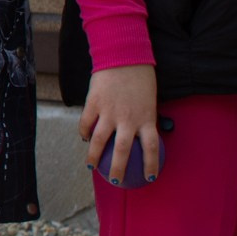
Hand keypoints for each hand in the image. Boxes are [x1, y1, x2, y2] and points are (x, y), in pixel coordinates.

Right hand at [79, 64, 160, 184]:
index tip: (150, 177)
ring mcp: (109, 111)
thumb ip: (143, 116)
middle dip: (119, 169)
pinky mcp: (94, 103)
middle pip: (123, 151)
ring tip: (92, 167)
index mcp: (146, 118)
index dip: (151, 165)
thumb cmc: (141, 76)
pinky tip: (84, 138)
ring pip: (100, 141)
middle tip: (116, 180)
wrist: (124, 55)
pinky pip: (87, 122)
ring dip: (95, 156)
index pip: (151, 149)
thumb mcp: (149, 99)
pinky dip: (85, 132)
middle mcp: (128, 119)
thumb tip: (140, 132)